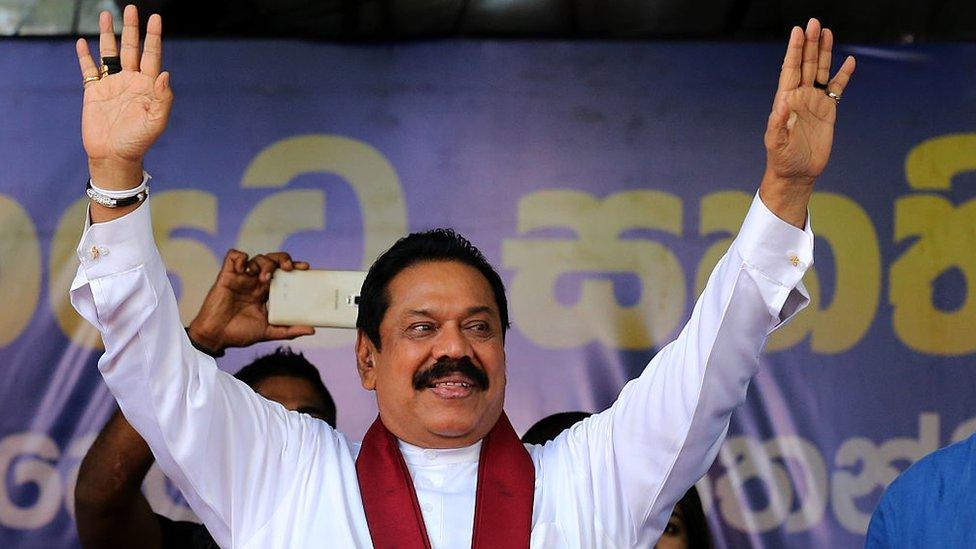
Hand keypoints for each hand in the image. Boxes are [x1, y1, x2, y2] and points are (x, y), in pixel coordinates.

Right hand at [75, 6, 171, 189]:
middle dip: (131, 29)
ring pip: (109, 53)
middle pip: (131, 48)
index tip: (155, 18)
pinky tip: (83, 42)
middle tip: (131, 8)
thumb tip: (164, 73)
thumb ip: (163, 98)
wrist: (114, 156)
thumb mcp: (156, 122)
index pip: (152, 55)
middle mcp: (130, 81)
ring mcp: (112, 84)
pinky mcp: (94, 91)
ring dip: (108, 35)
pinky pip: (88, 69)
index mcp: (147, 86)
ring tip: (106, 15)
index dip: (153, 37)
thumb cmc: (138, 142)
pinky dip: (85, 56)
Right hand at [187, 250, 314, 355]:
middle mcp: (255, 282)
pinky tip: (244, 268)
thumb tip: (312, 330)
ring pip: (257, 258)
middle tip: (288, 268)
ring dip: (264, 263)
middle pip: (272, 261)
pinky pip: (233, 256)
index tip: (306, 268)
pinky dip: (240, 257)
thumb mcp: (268, 332)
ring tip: (265, 278)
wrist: (216, 337)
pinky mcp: (226, 276)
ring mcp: (241, 278)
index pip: (283, 273)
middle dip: (282, 259)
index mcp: (265, 292)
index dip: (294, 266)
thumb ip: (289, 330)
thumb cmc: (239, 334)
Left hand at [760, 18, 855, 226]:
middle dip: (810, 44)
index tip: (797, 31)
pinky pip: (837, 89)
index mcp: (785, 101)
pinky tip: (849, 61)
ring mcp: (814, 102)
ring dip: (824, 53)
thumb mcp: (776, 142)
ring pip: (820, 72)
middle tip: (815, 23)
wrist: (797, 173)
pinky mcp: (828, 111)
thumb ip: (777, 123)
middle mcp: (800, 97)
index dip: (794, 51)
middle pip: (806, 65)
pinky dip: (843, 76)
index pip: (790, 70)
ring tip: (827, 32)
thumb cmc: (782, 159)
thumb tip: (782, 103)